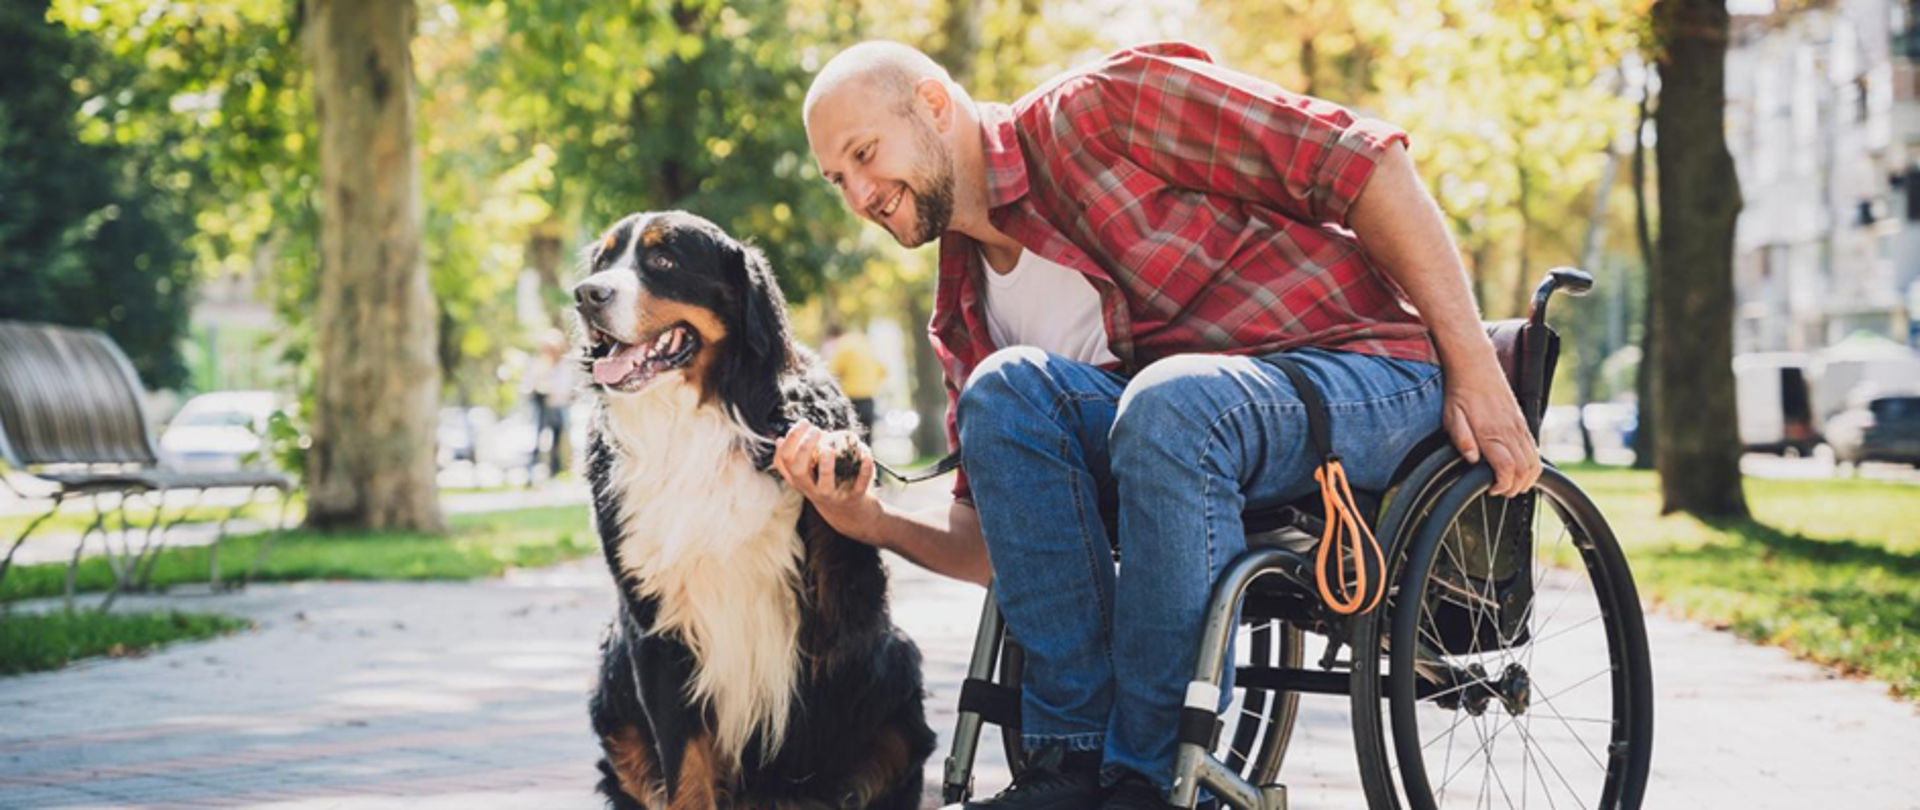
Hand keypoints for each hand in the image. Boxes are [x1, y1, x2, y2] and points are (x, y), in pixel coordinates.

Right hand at [772, 422, 882, 538]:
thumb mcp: (810, 476)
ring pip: (824, 484)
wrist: (852, 517)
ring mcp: (833, 496)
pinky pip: (859, 485)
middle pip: (798, 472)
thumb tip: (781, 439)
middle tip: (815, 431)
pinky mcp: (854, 499)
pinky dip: (863, 470)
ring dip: (826, 465)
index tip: (804, 424)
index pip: (784, 461)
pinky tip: (865, 454)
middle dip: (804, 448)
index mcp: (801, 481)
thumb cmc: (829, 488)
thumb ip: (798, 458)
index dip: (790, 440)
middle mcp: (812, 490)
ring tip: (829, 448)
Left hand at [1441, 364, 1541, 497]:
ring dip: (1527, 479)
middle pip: (1524, 469)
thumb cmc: (1461, 393)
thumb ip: (1462, 439)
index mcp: (1491, 433)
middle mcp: (1509, 431)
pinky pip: (1535, 449)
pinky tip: (1522, 470)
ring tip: (1512, 485)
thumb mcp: (1451, 417)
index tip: (1492, 490)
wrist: (1476, 367)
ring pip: (1534, 461)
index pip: (1507, 468)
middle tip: (1501, 491)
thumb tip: (1472, 459)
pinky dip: (1533, 465)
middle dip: (1514, 487)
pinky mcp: (1522, 423)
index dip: (1503, 485)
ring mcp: (1519, 427)